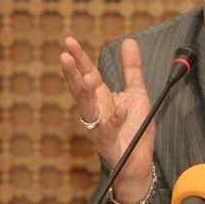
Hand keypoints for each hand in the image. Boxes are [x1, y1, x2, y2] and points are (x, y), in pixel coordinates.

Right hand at [60, 37, 154, 201]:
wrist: (140, 162)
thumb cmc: (135, 128)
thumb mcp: (137, 92)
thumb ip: (132, 69)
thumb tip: (129, 41)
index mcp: (100, 98)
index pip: (86, 74)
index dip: (79, 58)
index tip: (69, 41)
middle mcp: (96, 112)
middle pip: (80, 90)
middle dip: (72, 73)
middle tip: (65, 56)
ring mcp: (100, 129)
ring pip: (88, 111)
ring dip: (86, 94)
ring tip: (87, 77)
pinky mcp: (110, 145)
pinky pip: (110, 132)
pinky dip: (115, 120)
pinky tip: (121, 108)